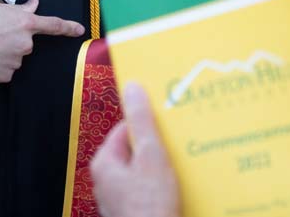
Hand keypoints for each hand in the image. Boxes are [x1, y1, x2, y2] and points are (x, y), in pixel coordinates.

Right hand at [0, 0, 83, 83]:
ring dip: (4, 54)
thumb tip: (35, 5)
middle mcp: (24, 44)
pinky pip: (6, 71)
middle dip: (14, 40)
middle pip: (26, 44)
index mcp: (24, 24)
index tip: (80, 30)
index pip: (52, 25)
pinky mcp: (5, 76)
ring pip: (15, 58)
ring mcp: (16, 62)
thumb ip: (20, 10)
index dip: (68, 27)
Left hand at [92, 83, 179, 216]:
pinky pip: (149, 194)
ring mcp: (120, 200)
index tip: (169, 123)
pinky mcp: (134, 214)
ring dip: (164, 171)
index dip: (149, 125)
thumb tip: (132, 86)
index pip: (126, 129)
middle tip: (180, 146)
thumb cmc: (150, 206)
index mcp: (105, 162)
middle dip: (159, 149)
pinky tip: (180, 190)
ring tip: (184, 169)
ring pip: (144, 174)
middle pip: (136, 152)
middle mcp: (107, 182)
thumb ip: (142, 121)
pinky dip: (164, 190)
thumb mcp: (151, 156)